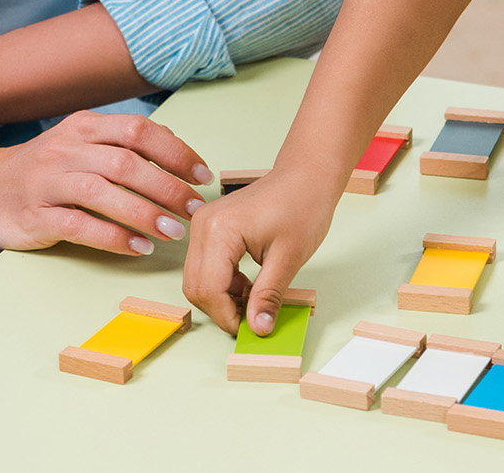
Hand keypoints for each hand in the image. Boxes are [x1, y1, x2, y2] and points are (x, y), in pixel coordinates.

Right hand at [0, 111, 210, 259]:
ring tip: (174, 232)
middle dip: (168, 186)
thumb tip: (179, 161)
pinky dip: (112, 237)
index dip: (176, 152)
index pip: (139, 131)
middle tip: (195, 209)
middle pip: (127, 162)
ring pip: (105, 192)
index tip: (203, 175)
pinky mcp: (33, 216)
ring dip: (145, 213)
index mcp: (84, 127)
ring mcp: (47, 182)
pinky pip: (79, 226)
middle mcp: (66, 149)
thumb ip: (121, 148)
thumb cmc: (44, 171)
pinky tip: (137, 248)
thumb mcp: (80, 146)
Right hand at [183, 166, 339, 336]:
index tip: (251, 329)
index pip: (209, 290)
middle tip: (252, 319)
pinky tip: (248, 285)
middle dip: (222, 309)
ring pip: (198, 279)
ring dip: (222, 297)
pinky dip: (223, 283)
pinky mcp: (211, 227)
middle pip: (197, 287)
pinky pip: (206, 266)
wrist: (307, 175)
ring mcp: (204, 224)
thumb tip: (258, 329)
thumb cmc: (303, 205)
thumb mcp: (288, 257)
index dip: (228, 317)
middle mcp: (203, 225)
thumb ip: (268, 296)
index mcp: (219, 230)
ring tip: (254, 299)